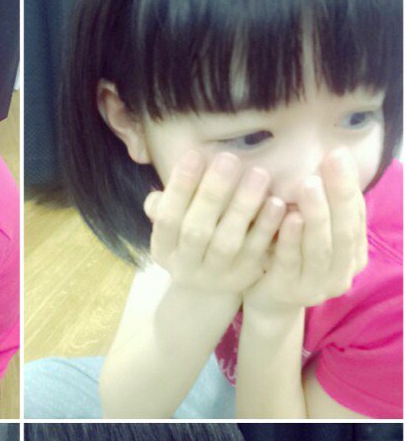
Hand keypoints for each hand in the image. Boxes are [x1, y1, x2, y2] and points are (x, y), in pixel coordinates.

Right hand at [145, 151, 285, 294]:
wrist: (209, 286)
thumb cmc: (193, 238)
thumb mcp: (177, 222)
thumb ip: (174, 197)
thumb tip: (181, 164)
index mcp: (164, 248)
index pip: (167, 218)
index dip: (180, 188)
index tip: (195, 154)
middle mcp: (185, 266)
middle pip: (196, 231)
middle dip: (212, 194)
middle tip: (229, 158)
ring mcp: (214, 276)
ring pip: (227, 242)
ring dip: (242, 207)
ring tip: (259, 174)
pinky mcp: (242, 278)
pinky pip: (255, 252)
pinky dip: (266, 227)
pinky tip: (277, 203)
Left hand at [243, 148, 367, 313]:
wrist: (267, 300)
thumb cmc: (291, 256)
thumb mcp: (313, 232)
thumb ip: (325, 208)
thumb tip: (333, 158)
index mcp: (353, 256)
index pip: (357, 217)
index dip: (349, 186)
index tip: (338, 154)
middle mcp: (341, 275)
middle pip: (344, 231)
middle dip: (338, 194)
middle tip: (331, 161)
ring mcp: (316, 287)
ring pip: (321, 247)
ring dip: (317, 213)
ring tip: (310, 184)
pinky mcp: (288, 292)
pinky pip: (291, 262)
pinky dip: (292, 238)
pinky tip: (289, 216)